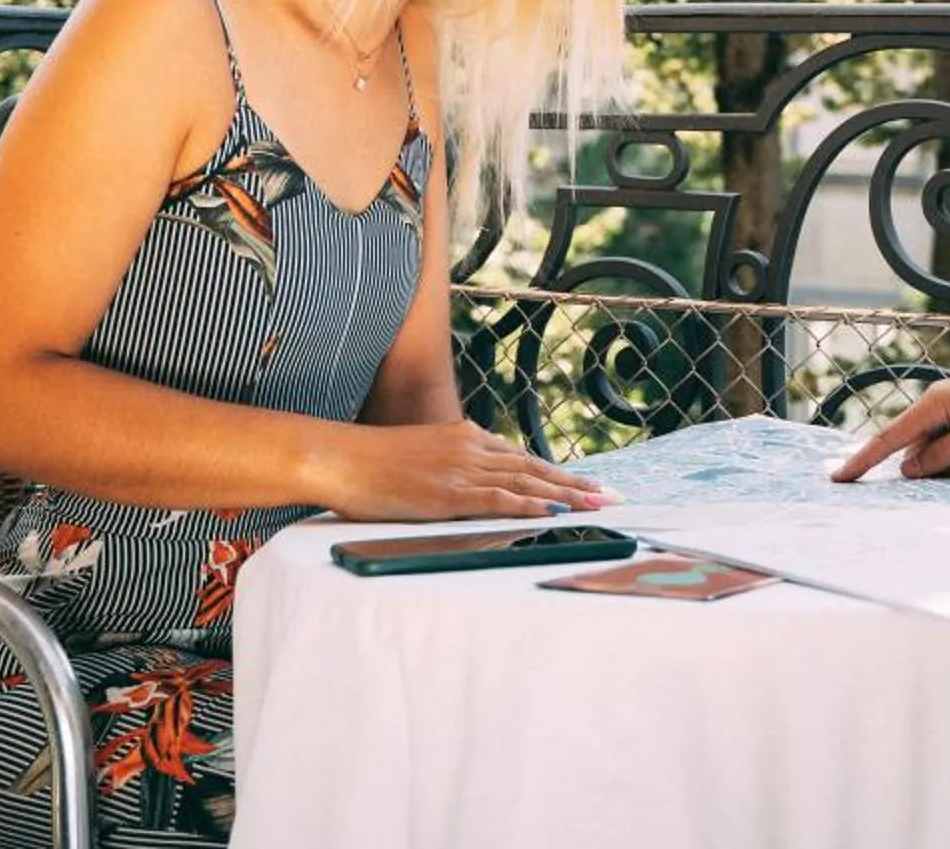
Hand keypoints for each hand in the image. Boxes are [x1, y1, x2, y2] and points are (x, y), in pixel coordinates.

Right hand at [318, 418, 611, 521]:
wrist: (339, 456)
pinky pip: (501, 500)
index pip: (519, 457)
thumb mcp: (417, 457)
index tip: (582, 483)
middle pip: (534, 467)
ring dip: (567, 495)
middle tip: (610, 495)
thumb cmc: (367, 463)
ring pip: (527, 482)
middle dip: (575, 483)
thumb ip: (445, 467)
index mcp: (462, 437)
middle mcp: (470, 448)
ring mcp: (462, 470)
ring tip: (599, 505)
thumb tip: (460, 487)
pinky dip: (533, 506)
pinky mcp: (451, 493)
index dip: (554, 472)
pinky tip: (556, 512)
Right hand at [832, 354, 949, 481]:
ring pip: (934, 448)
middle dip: (908, 468)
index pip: (890, 438)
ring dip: (937, 465)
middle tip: (915, 486)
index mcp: (936, 404)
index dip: (863, 460)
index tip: (840, 478)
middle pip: (912, 445)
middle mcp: (940, 405)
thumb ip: (944, 454)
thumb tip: (909, 469)